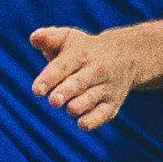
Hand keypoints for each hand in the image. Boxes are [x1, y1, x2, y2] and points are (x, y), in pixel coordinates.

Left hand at [30, 24, 162, 129]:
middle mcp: (95, 71)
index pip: (62, 66)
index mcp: (80, 55)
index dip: (49, 78)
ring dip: (80, 106)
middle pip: (78, 83)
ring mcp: (105, 88)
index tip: (37, 91)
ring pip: (92, 99)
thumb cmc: (84, 49)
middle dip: (66, 92)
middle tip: (54, 101)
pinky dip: (95, 120)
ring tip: (70, 109)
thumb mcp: (69, 38)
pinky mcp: (112, 103)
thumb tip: (35, 37)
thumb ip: (49, 38)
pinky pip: (104, 113)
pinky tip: (83, 124)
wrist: (127, 55)